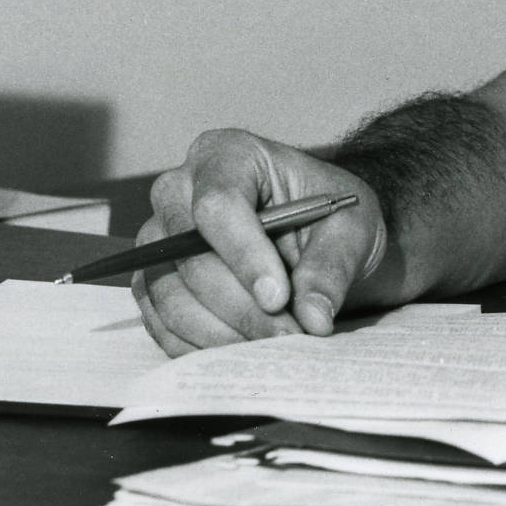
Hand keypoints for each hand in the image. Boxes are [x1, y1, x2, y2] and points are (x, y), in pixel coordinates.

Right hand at [131, 128, 387, 357]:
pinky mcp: (153, 278)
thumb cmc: (329, 215)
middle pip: (187, 254)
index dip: (244, 255)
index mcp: (229, 154)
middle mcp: (181, 189)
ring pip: (168, 293)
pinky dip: (198, 345)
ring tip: (271, 346)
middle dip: (239, 305)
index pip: (218, 204)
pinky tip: (241, 351)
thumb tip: (313, 316)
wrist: (314, 232)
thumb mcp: (351, 227)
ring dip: (220, 332)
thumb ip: (332, 266)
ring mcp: (159, 236)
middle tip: (288, 335)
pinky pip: (158, 320)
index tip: (279, 299)